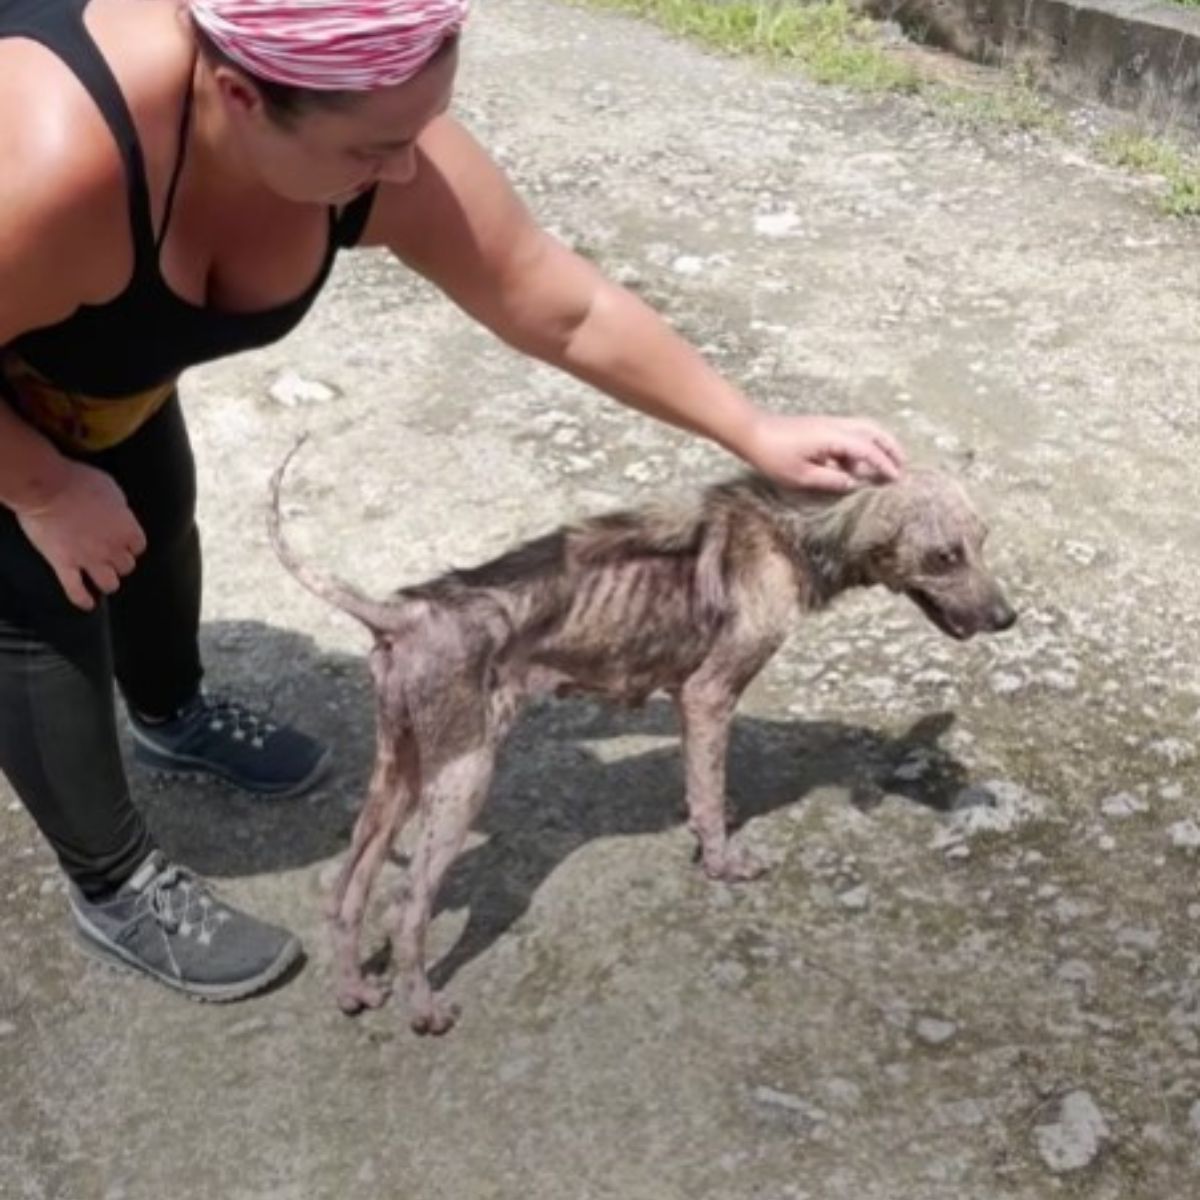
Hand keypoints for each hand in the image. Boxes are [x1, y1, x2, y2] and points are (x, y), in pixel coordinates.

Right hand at [13, 460, 145, 609]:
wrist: (47, 487)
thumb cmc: (79, 481)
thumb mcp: (112, 489)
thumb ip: (120, 509)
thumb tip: (120, 516)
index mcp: (127, 530)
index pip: (139, 546)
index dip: (131, 545)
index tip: (125, 542)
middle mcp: (112, 549)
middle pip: (126, 567)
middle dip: (120, 562)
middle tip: (112, 558)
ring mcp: (88, 560)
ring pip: (109, 583)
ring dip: (108, 581)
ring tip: (103, 578)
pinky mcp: (64, 565)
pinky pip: (76, 590)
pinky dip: (82, 599)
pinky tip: (87, 604)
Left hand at [736, 411, 904, 491]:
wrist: (751, 432)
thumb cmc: (773, 455)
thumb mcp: (801, 476)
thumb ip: (831, 480)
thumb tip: (853, 483)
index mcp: (834, 437)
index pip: (868, 450)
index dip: (884, 464)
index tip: (896, 478)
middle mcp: (836, 426)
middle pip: (874, 431)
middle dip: (891, 447)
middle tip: (901, 466)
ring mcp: (829, 424)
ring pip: (863, 430)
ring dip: (876, 446)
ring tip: (881, 469)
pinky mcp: (821, 427)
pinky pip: (849, 434)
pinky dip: (858, 448)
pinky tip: (852, 469)